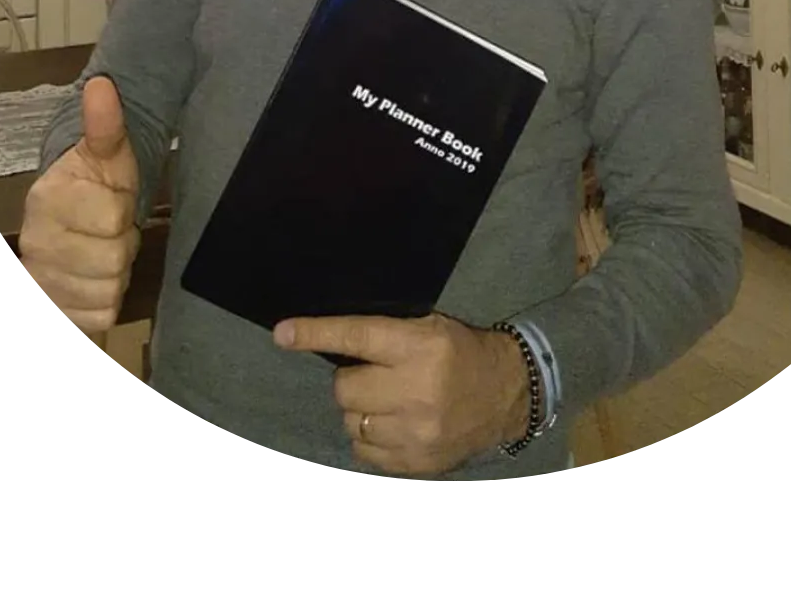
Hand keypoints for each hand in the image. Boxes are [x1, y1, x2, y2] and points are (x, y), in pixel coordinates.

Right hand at [18, 76, 140, 336]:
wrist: (70, 224)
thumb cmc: (95, 184)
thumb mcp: (107, 151)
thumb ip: (105, 123)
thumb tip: (102, 84)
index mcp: (48, 199)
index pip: (113, 216)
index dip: (124, 211)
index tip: (113, 200)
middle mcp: (36, 242)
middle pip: (113, 257)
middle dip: (122, 244)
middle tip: (111, 231)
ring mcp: (41, 279)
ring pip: (107, 289)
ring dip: (115, 273)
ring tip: (103, 252)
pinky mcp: (54, 309)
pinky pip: (100, 314)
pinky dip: (106, 301)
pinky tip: (95, 280)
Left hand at [274, 314, 529, 475]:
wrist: (507, 396)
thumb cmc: (461, 352)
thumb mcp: (430, 328)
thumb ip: (385, 336)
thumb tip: (325, 342)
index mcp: (420, 347)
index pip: (357, 338)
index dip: (316, 334)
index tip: (283, 334)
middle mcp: (416, 390)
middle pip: (345, 388)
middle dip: (352, 380)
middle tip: (373, 375)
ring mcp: (415, 432)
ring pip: (351, 422)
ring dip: (360, 410)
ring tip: (387, 401)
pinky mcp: (416, 462)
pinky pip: (364, 451)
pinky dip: (369, 437)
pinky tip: (391, 424)